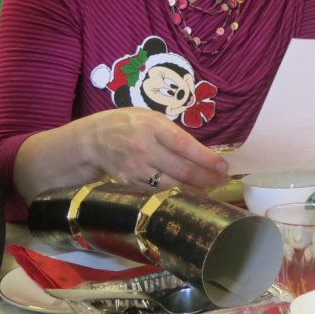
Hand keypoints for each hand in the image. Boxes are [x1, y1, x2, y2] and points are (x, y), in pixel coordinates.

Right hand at [14, 107, 229, 202]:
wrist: (91, 140)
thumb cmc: (125, 124)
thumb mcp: (148, 117)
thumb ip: (171, 131)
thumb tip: (200, 150)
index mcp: (152, 127)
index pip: (185, 145)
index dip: (207, 158)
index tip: (223, 166)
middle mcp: (145, 149)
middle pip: (182, 170)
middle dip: (207, 178)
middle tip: (222, 181)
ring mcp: (137, 169)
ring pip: (172, 186)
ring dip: (195, 191)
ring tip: (211, 191)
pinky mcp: (130, 184)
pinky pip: (158, 194)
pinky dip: (176, 197)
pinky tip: (189, 196)